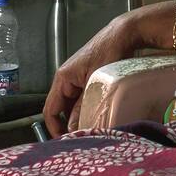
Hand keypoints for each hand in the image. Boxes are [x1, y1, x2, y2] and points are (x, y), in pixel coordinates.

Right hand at [43, 16, 141, 136]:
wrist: (125, 34)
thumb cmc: (110, 51)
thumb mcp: (96, 84)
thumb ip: (84, 108)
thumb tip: (74, 129)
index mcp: (63, 77)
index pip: (50, 110)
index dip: (55, 128)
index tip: (65, 141)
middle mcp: (67, 78)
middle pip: (62, 109)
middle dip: (71, 124)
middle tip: (83, 137)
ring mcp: (78, 78)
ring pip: (74, 105)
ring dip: (82, 116)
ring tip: (93, 128)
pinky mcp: (89, 79)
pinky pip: (84, 99)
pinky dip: (90, 108)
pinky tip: (100, 114)